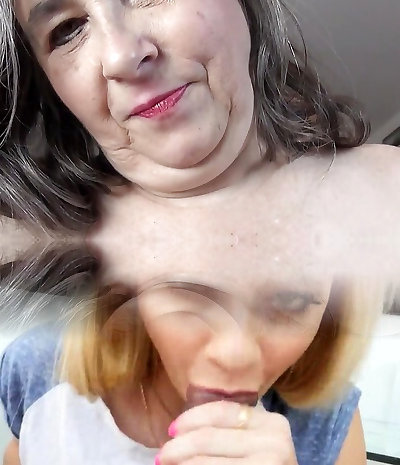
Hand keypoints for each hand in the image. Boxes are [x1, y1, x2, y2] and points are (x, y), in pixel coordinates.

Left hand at [157, 400, 297, 464]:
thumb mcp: (251, 443)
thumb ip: (229, 430)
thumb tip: (179, 428)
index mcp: (271, 422)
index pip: (221, 411)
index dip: (191, 418)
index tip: (171, 429)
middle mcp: (275, 441)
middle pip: (209, 438)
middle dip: (178, 447)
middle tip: (161, 455)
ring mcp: (269, 464)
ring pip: (205, 462)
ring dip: (181, 464)